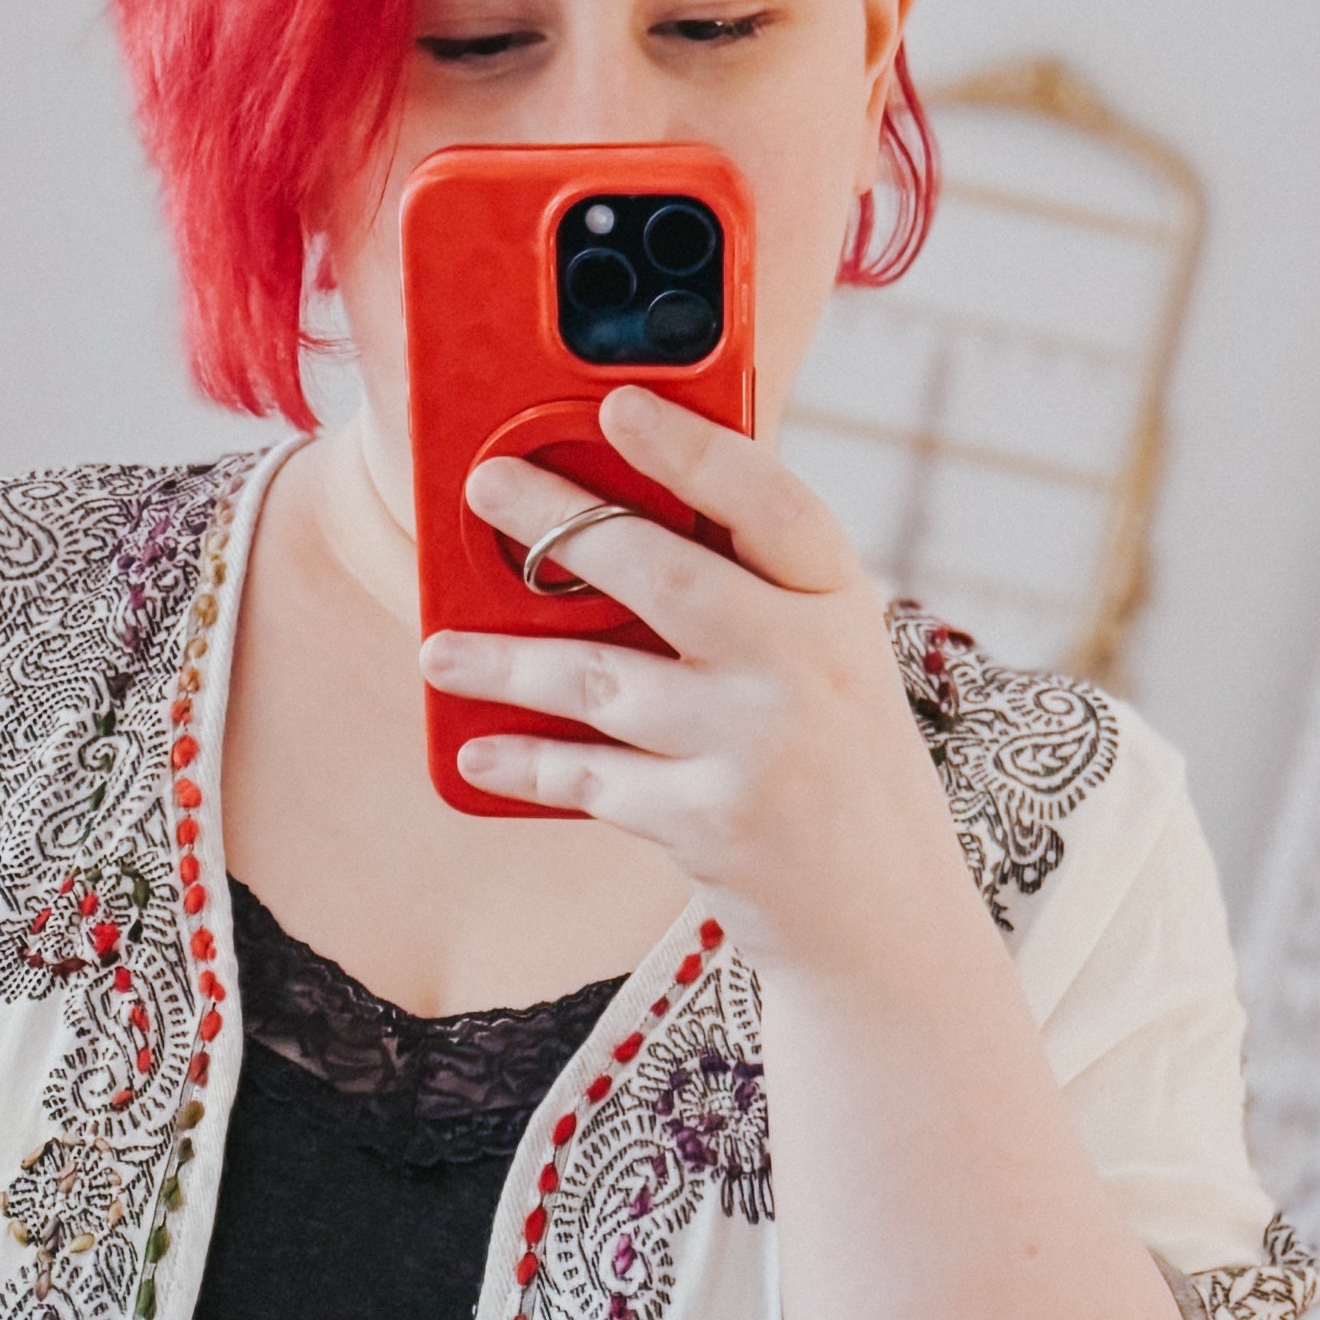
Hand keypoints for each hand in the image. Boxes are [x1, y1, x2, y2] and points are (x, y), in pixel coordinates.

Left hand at [422, 385, 987, 986]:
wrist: (884, 915)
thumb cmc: (832, 764)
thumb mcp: (824, 663)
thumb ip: (750, 597)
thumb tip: (607, 528)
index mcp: (839, 600)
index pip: (770, 501)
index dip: (694, 447)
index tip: (618, 404)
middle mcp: (806, 662)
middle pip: (664, 573)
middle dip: (561, 526)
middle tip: (483, 486)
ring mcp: (759, 745)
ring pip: (603, 681)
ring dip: (506, 663)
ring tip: (435, 650)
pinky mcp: (712, 823)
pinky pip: (592, 778)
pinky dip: (526, 764)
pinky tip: (475, 749)